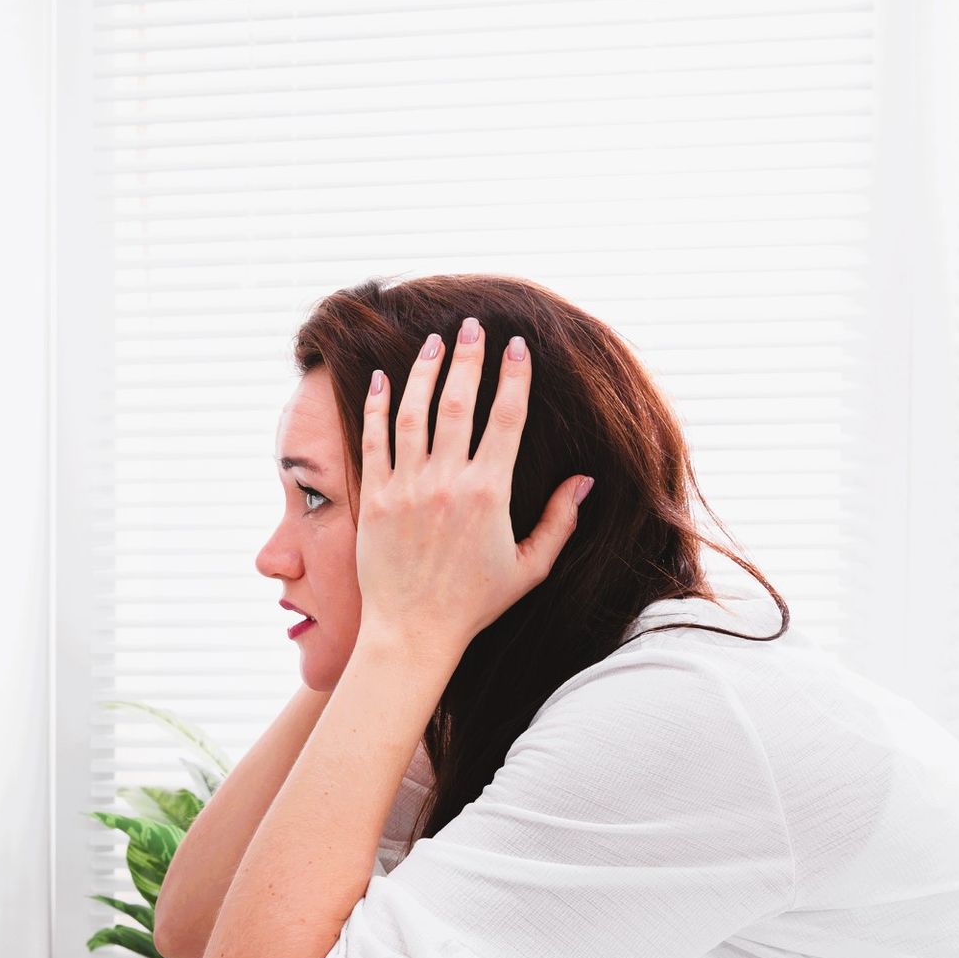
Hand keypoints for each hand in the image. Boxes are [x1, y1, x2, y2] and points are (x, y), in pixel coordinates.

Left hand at [354, 318, 591, 661]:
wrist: (411, 631)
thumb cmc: (473, 604)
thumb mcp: (529, 568)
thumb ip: (559, 522)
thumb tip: (585, 480)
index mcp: (490, 493)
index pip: (507, 418)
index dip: (514, 377)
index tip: (517, 346)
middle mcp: (447, 483)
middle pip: (460, 403)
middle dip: (470, 358)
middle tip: (474, 326)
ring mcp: (406, 488)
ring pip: (414, 413)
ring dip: (425, 372)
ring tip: (435, 343)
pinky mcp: (373, 498)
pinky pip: (374, 440)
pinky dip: (377, 405)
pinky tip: (380, 379)